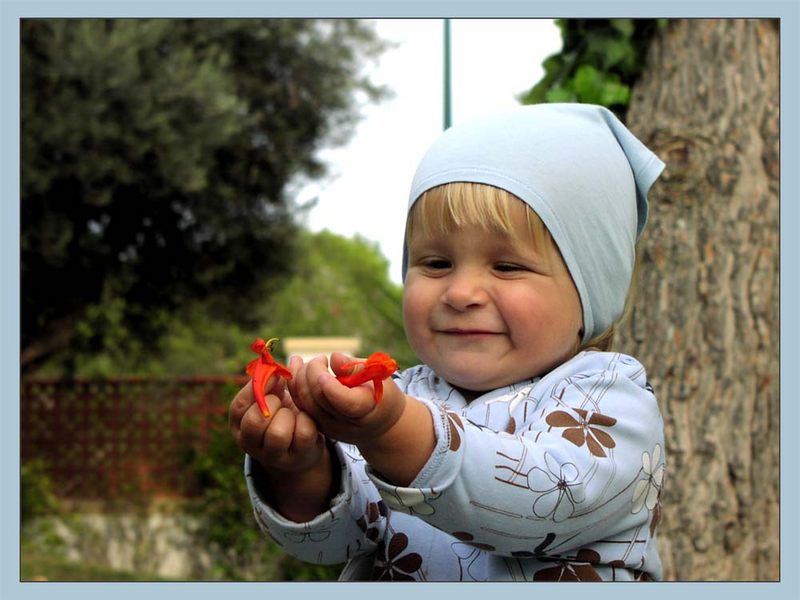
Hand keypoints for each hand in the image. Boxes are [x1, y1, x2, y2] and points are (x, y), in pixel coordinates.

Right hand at [229, 356, 324, 473]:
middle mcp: (250, 444)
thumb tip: (290, 363)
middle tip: (281, 401)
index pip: (238, 406)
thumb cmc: (284, 414)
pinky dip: (308, 421)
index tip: (274, 376)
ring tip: (293, 413)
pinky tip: (307, 421)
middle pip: (254, 421)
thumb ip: (276, 379)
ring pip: (278, 433)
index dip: (258, 388)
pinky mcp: (295, 459)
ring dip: (290, 416)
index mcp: (239, 425)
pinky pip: (303, 434)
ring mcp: (272, 456)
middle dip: (272, 404)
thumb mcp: (275, 396)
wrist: (302, 446)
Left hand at [289, 352, 406, 447]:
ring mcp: (327, 427)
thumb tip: (334, 357)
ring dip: (300, 376)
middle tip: (321, 359)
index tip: (327, 363)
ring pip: (303, 400)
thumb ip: (357, 367)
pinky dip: (294, 382)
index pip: (344, 402)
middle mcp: (343, 423)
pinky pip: (299, 403)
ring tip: (313, 362)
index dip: (331, 385)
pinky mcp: (315, 424)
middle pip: (318, 399)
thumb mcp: (378, 376)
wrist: (379, 423)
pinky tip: (296, 364)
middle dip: (313, 372)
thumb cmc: (380, 393)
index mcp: (365, 410)